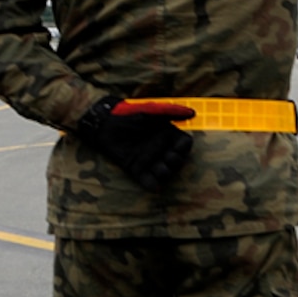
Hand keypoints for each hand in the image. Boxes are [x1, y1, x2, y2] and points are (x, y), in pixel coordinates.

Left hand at [78, 97, 195, 189]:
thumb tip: (193, 112)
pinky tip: (154, 185)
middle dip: (176, 162)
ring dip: (164, 173)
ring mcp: (149, 160)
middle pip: (178, 162)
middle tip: (167, 157)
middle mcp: (161, 149)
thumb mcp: (151, 111)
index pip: (185, 146)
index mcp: (168, 135)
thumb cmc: (129, 114)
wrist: (104, 124)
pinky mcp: (136, 169)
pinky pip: (148, 181)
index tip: (177, 148)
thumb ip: (170, 111)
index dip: (183, 150)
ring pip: (165, 173)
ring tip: (157, 167)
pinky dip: (152, 185)